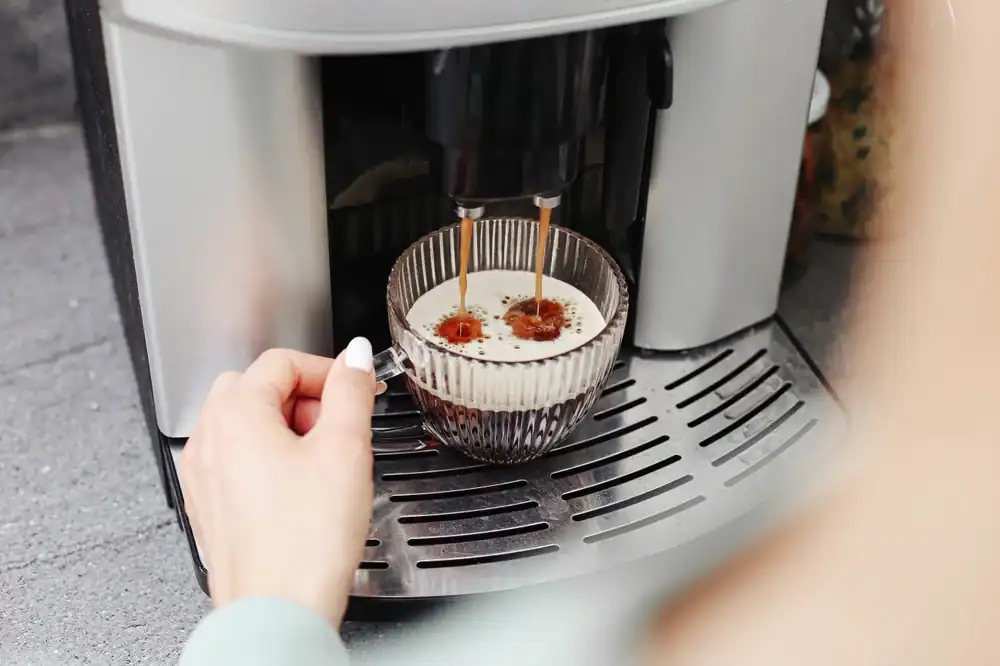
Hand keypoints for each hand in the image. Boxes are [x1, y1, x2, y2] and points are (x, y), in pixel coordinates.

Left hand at [179, 338, 375, 626]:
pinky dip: (267, 459)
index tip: (355, 390)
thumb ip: (350, 392)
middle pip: (255, 387)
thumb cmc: (304, 540)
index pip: (282, 362)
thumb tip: (355, 357)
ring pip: (242, 424)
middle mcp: (208, 440)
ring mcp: (203, 476)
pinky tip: (300, 489)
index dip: (327, 371)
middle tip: (337, 425)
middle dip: (301, 397)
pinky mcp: (210, 507)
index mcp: (236, 414)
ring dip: (283, 427)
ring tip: (321, 460)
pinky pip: (236, 462)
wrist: (279, 609)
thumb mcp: (345, 449)